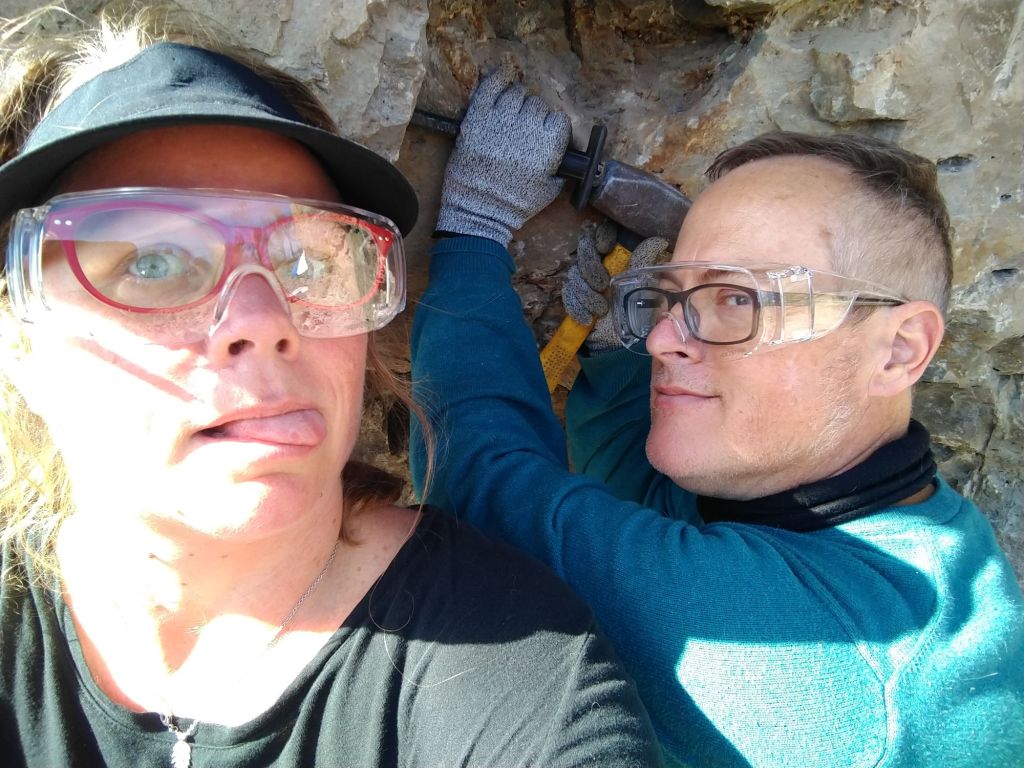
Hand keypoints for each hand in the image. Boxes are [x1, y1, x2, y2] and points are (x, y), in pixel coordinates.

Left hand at [435, 64, 571, 246]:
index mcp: (548, 146)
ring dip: (516, 100)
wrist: (478, 211)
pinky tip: (500, 78)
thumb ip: (561, 164)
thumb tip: (565, 147)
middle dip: (533, 115)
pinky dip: (496, 79)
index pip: (558, 120)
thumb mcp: (550, 189)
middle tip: (524, 128)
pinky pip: (489, 87)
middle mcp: (527, 129)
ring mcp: (500, 121)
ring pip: (516, 93)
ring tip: (511, 113)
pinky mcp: (476, 119)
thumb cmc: (515, 204)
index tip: (544, 134)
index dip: (552, 127)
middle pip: (537, 105)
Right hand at [562, 223, 667, 353]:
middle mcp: (597, 263)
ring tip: (601, 310)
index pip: (601, 232)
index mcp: (615, 255)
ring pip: (574, 275)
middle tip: (602, 286)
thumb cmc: (640, 306)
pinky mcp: (575, 297)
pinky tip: (588, 319)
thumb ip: (646, 262)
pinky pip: (568, 296)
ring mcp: (583, 280)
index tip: (605, 247)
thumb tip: (659, 242)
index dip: (599, 235)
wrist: (625, 335)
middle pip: (584, 253)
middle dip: (590, 268)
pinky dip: (577, 308)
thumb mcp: (648, 283)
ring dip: (586, 293)